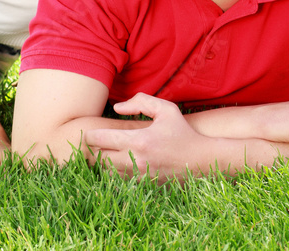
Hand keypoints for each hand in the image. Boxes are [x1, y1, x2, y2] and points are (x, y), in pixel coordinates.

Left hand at [84, 93, 207, 181]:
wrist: (201, 160)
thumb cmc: (182, 132)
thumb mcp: (165, 109)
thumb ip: (140, 102)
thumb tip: (117, 108)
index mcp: (138, 140)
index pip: (99, 139)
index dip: (88, 135)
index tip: (87, 132)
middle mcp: (136, 161)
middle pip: (99, 158)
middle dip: (94, 150)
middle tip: (95, 142)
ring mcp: (139, 176)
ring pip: (107, 172)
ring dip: (104, 162)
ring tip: (108, 151)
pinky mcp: (143, 186)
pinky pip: (119, 181)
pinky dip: (115, 172)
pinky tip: (120, 162)